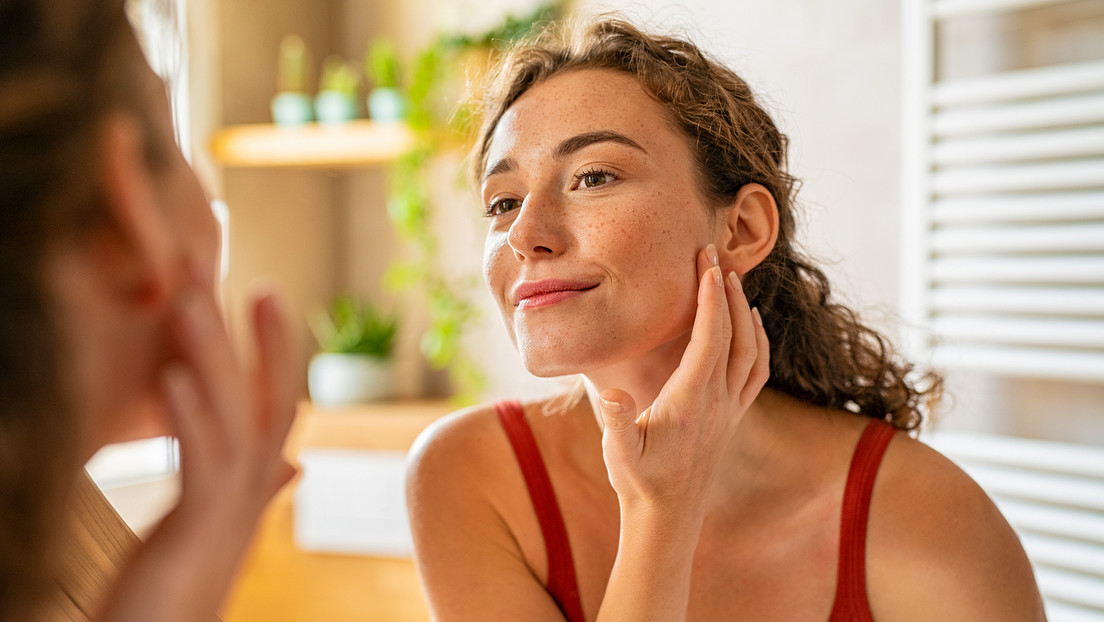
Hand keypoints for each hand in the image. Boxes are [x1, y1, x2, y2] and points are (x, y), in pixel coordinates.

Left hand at [95, 263, 298, 621]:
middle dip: (247, 331)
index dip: (275, 345)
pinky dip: (190, 415)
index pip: (274, 400)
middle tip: (223, 267)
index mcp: (250, 481)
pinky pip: (201, 463)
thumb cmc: (179, 588)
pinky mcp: (198, 528)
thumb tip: (291, 461)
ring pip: (232, 418)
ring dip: (212, 355)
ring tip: (189, 299)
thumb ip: (255, 485)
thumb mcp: (217, 523)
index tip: (264, 288)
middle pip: (260, 397)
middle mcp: (251, 489)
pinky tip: (174, 374)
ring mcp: (231, 508)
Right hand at [598, 244, 768, 515]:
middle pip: (734, 334)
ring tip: (731, 281)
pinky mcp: (732, 417)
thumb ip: (618, 422)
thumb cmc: (639, 482)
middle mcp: (719, 401)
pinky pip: (756, 371)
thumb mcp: (619, 453)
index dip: (709, 297)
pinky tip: (751, 326)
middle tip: (714, 255)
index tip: (705, 262)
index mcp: (692, 400)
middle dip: (726, 291)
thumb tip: (613, 394)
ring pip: (752, 350)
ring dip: (745, 312)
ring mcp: (730, 409)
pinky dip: (758, 341)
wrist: (667, 517)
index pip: (710, 337)